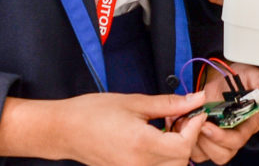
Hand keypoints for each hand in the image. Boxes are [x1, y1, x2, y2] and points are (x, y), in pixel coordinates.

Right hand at [0, 91, 205, 165]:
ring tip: (168, 128)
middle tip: (181, 118)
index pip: (184, 145)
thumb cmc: (91, 113)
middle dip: (188, 139)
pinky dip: (163, 158)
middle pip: (181, 161)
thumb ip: (168, 103)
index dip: (195, 128)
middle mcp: (138, 165)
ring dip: (177, 150)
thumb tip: (194, 99)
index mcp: (142, 145)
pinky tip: (156, 139)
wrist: (63, 130)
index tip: (195, 112)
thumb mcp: (134, 102)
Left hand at [184, 62, 258, 163]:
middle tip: (195, 125)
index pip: (237, 140)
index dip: (222, 137)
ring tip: (188, 123)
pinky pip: (196, 152)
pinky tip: (185, 125)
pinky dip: (187, 142)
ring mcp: (219, 140)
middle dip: (207, 142)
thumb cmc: (236, 79)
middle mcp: (234, 135)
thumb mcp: (249, 74)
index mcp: (248, 123)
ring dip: (195, 142)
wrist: (219, 79)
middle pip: (223, 153)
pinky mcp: (205, 141)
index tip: (207, 125)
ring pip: (208, 155)